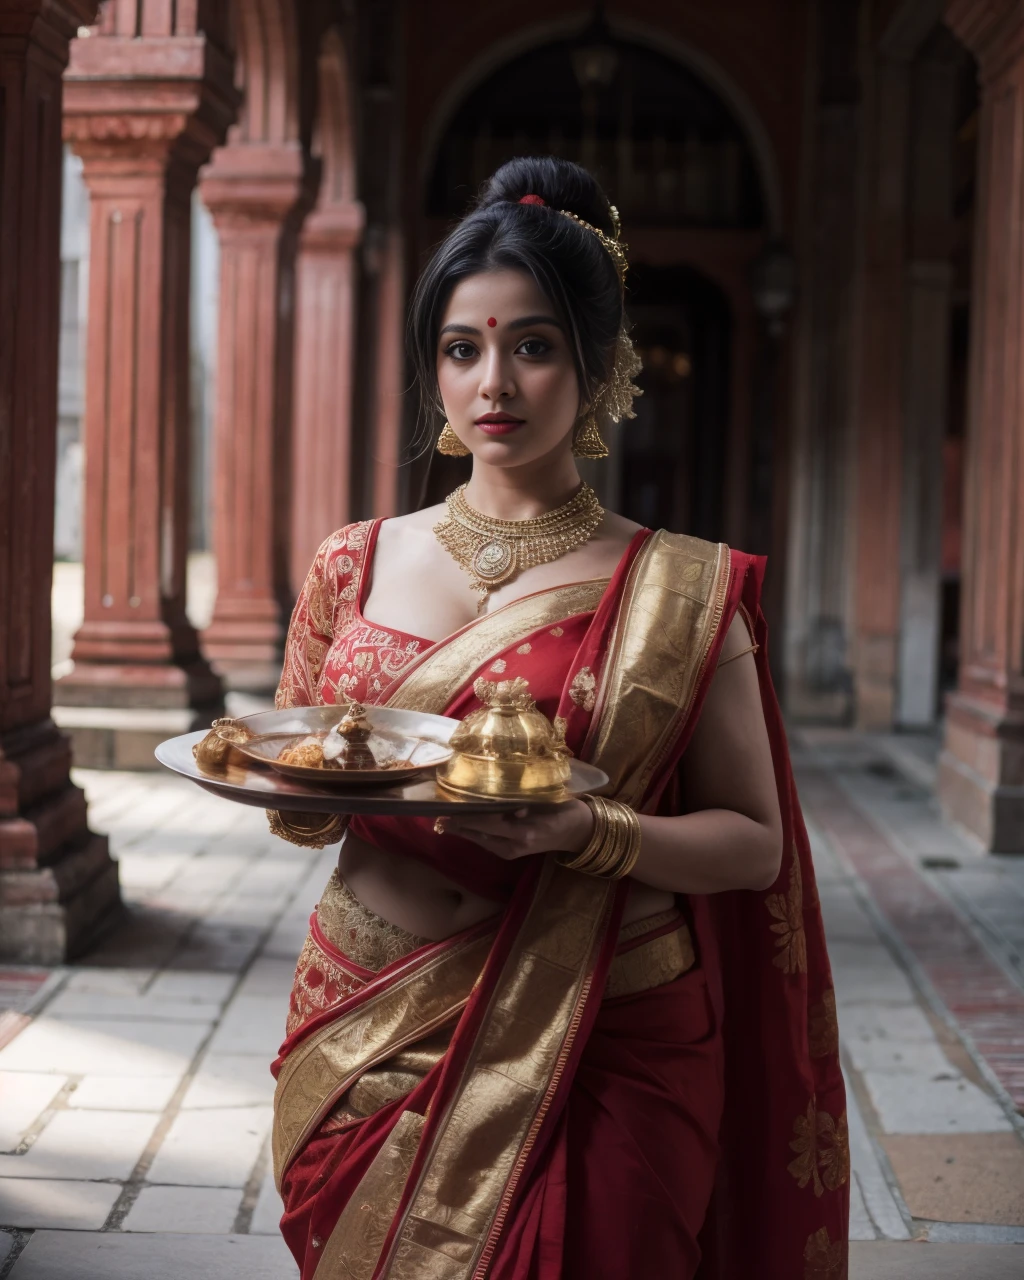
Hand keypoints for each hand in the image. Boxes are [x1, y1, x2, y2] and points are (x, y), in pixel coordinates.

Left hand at [439, 800, 593, 861]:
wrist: (579, 832)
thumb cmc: (566, 811)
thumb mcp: (549, 803)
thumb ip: (528, 804)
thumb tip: (510, 806)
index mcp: (524, 832)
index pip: (489, 823)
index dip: (469, 817)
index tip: (451, 809)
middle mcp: (515, 844)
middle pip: (480, 834)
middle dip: (459, 825)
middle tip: (438, 815)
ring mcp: (513, 851)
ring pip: (481, 840)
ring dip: (463, 830)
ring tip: (443, 821)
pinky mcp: (512, 852)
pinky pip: (488, 843)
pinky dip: (474, 835)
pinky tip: (462, 828)